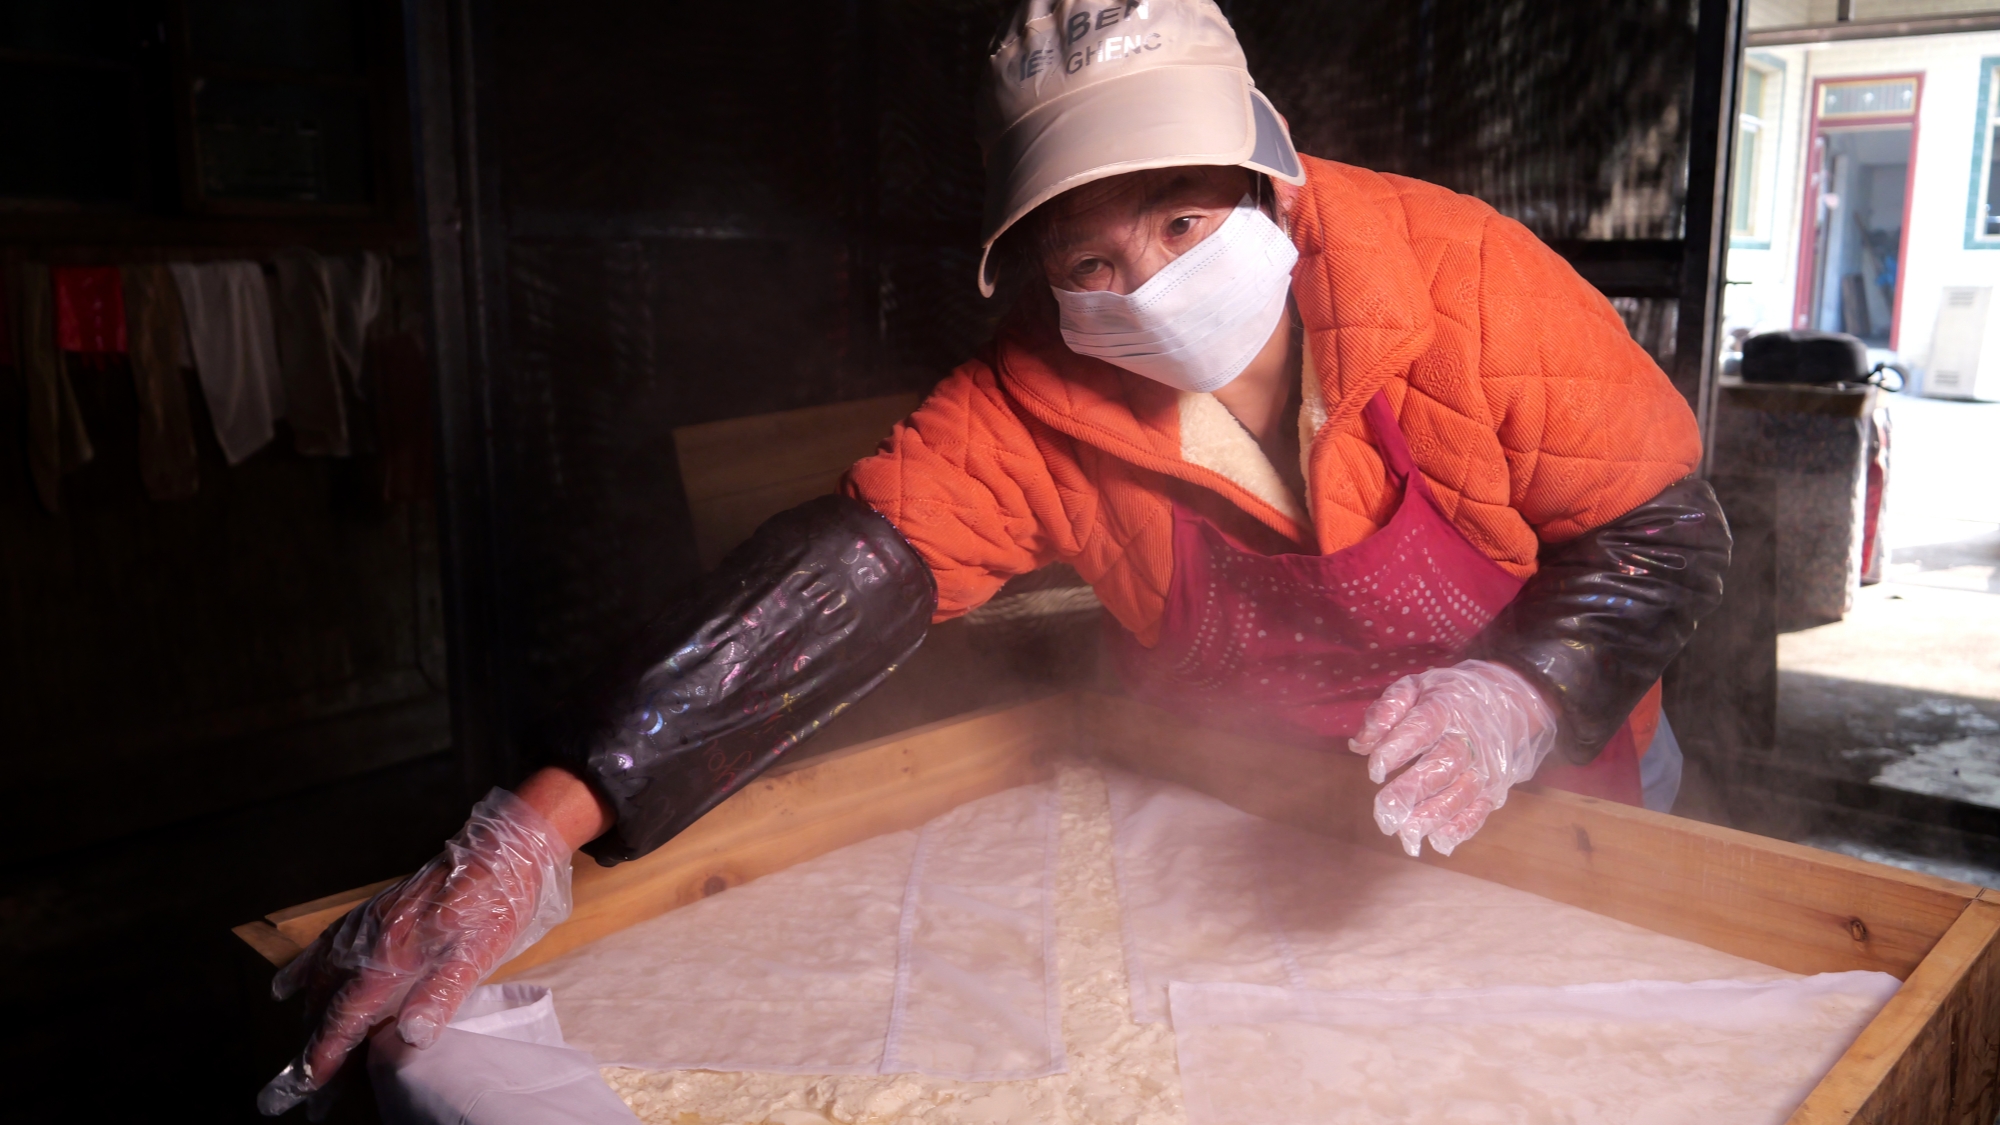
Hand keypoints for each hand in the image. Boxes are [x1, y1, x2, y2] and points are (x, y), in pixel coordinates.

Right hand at [257, 788, 574, 1116]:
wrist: (504, 850)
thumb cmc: (497, 904)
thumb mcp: (480, 954)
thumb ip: (441, 994)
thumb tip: (409, 1036)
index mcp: (393, 957)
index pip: (347, 1018)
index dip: (326, 1055)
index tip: (309, 1088)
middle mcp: (371, 940)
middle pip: (327, 1005)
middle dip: (311, 1050)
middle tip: (299, 1092)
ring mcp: (370, 924)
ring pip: (322, 979)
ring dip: (308, 1019)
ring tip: (301, 1053)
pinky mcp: (378, 911)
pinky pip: (327, 943)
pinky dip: (304, 968)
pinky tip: (288, 986)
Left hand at [1347, 660, 1557, 857]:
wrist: (1508, 698)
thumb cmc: (1449, 696)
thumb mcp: (1417, 686)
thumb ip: (1387, 710)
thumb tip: (1359, 745)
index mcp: (1447, 707)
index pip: (1422, 727)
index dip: (1398, 748)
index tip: (1375, 772)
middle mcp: (1469, 738)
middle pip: (1443, 765)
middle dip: (1413, 791)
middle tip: (1385, 815)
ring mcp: (1485, 765)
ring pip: (1462, 793)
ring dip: (1434, 816)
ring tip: (1406, 835)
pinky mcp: (1495, 786)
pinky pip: (1481, 809)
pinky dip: (1463, 827)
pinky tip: (1440, 841)